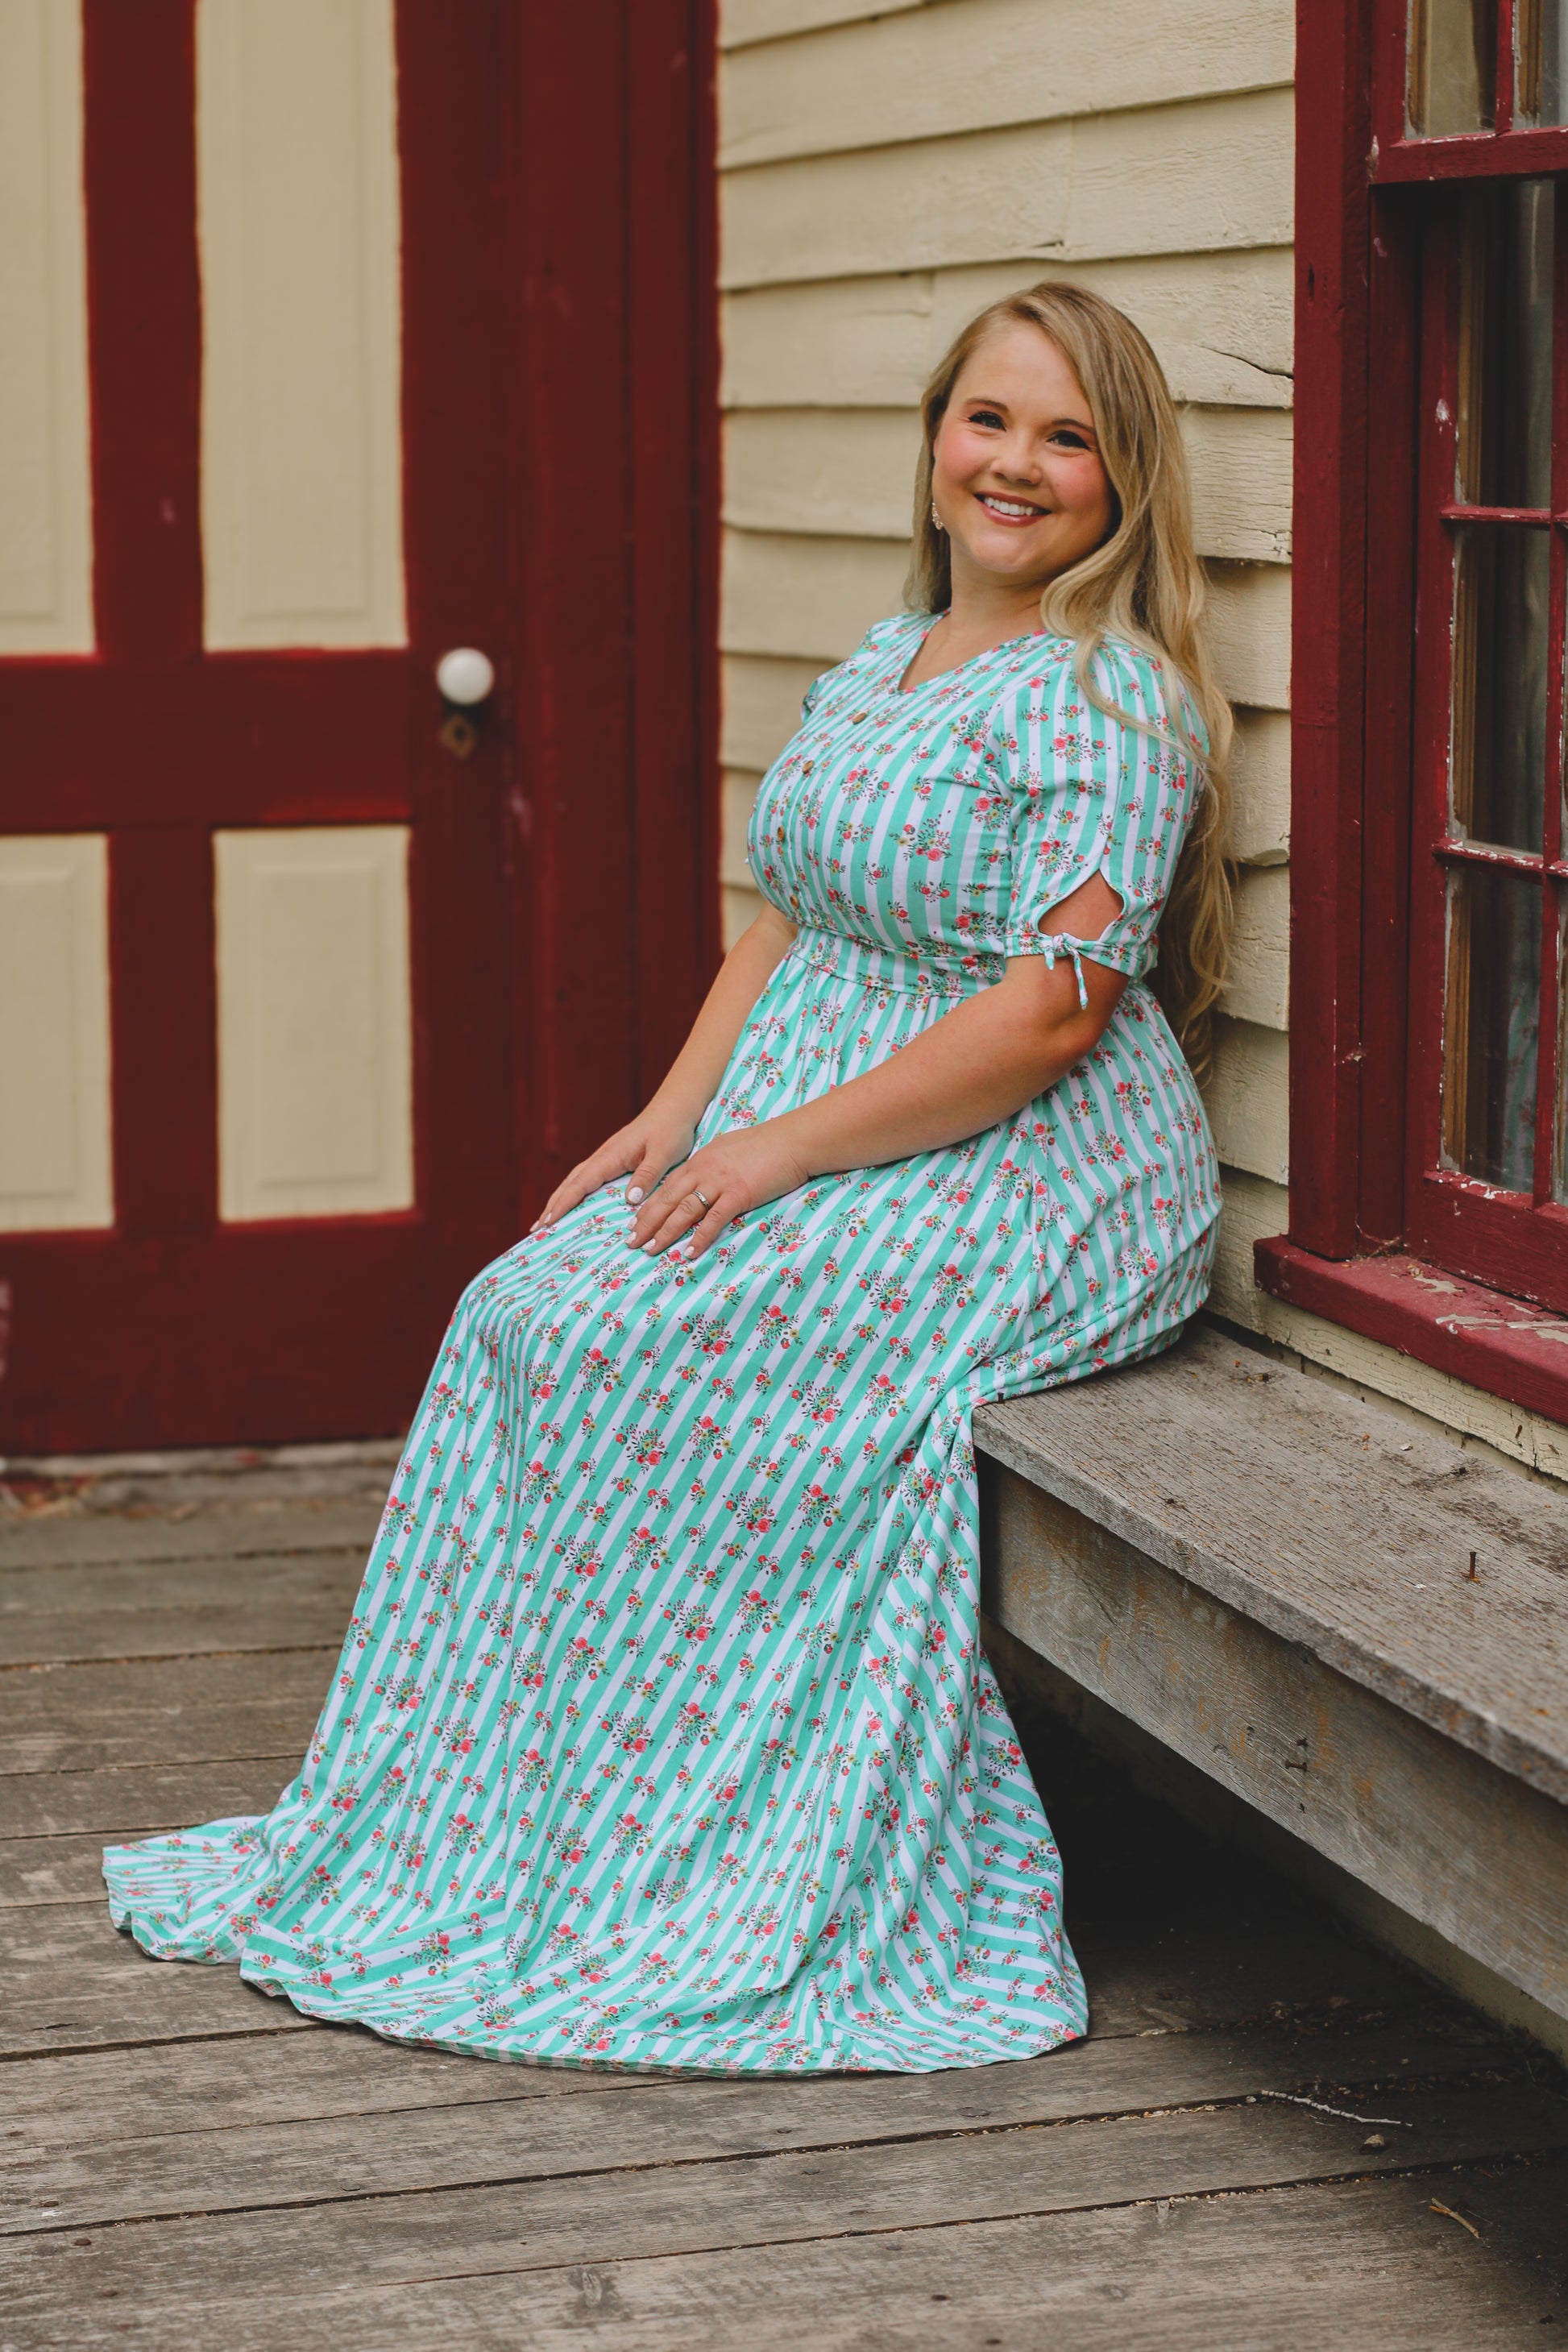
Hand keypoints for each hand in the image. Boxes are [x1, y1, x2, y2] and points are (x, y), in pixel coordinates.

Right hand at [533, 1101, 700, 1233]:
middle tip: (537, 1228)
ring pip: (576, 1180)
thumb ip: (647, 1175)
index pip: (581, 1183)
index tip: (548, 1221)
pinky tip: (574, 1203)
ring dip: (560, 1199)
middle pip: (571, 1182)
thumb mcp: (664, 1153)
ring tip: (547, 1220)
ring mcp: (607, 1157)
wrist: (674, 1109)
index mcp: (611, 1156)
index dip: (564, 1203)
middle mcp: (603, 1156)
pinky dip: (575, 1192)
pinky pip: (588, 1178)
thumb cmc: (671, 1130)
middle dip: (553, 1204)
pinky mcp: (613, 1159)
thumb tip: (628, 1199)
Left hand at [630, 1120, 811, 1261]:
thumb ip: (712, 1165)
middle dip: (646, 1223)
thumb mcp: (729, 1149)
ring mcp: (719, 1182)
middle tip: (631, 1242)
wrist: (791, 1140)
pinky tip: (687, 1253)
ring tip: (650, 1249)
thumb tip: (703, 1180)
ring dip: (664, 1232)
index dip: (649, 1207)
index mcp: (700, 1160)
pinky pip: (713, 1220)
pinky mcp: (738, 1194)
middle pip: (667, 1200)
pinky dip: (699, 1238)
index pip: (667, 1187)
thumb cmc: (766, 1145)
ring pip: (684, 1210)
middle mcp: (703, 1171)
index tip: (634, 1223)